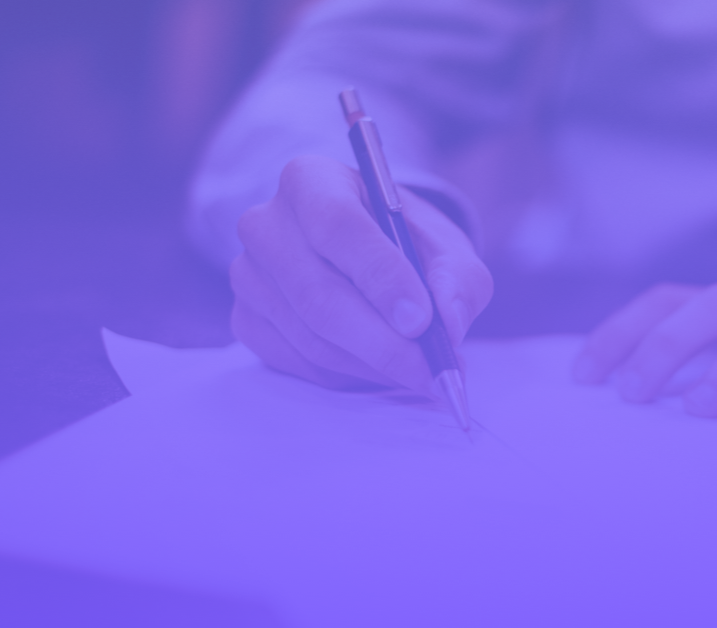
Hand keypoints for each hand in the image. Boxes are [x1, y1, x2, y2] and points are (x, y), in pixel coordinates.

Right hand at [230, 155, 492, 391]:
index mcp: (311, 180)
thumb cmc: (406, 243)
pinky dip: (348, 375)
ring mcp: (248, 274)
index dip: (381, 277)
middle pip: (319, 294)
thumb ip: (458, 279)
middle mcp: (266, 223)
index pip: (338, 225)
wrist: (367, 255)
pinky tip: (381, 369)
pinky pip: (298, 361)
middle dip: (383, 342)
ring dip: (372, 365)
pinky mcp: (246, 319)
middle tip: (430, 370)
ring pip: (311, 336)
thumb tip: (449, 322)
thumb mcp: (446, 248)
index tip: (421, 320)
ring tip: (419, 373)